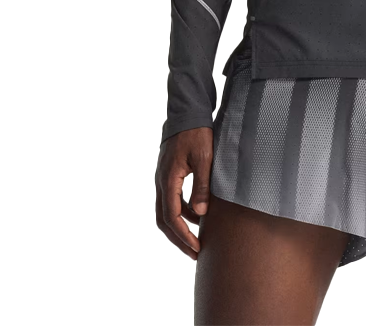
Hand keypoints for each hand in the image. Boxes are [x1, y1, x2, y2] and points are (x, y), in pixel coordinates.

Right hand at [155, 127, 213, 259]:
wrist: (187, 111)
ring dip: (179, 227)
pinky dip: (181, 212)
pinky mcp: (168, 174)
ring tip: (196, 240)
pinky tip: (197, 215)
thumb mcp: (204, 158)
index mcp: (168, 179)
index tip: (196, 248)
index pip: (171, 216)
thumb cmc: (197, 132)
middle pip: (163, 219)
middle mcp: (161, 181)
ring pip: (165, 211)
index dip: (183, 235)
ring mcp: (163, 178)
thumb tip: (200, 213)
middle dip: (178, 239)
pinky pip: (171, 199)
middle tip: (194, 253)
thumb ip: (201, 185)